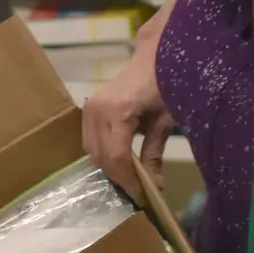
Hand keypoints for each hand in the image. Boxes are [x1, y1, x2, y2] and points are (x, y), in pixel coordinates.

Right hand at [83, 46, 172, 197]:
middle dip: (118, 177)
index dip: (129, 180)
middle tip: (137, 192)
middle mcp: (97, 110)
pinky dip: (101, 154)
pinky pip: (89, 140)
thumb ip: (154, 152)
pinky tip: (119, 161)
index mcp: (118, 111)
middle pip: (101, 157)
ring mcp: (89, 108)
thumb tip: (155, 185)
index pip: (118, 157)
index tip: (141, 197)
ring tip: (129, 178)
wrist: (154, 55)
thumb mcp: (164, 120)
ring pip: (91, 151)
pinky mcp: (88, 108)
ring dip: (108, 167)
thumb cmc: (165, 83)